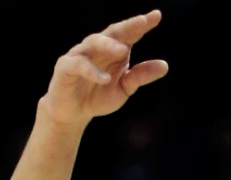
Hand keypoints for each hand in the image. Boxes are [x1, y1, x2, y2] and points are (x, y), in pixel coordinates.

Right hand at [40, 10, 168, 125]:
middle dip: (127, 26)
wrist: (73, 112)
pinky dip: (92, 71)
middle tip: (142, 21)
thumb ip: (140, 76)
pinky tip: (105, 79)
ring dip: (108, 44)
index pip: (129, 34)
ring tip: (123, 50)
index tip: (156, 16)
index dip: (141, 25)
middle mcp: (97, 48)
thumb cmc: (98, 96)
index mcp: (114, 50)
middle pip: (113, 32)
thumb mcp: (124, 89)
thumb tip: (164, 65)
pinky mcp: (65, 67)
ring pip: (93, 42)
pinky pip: (79, 65)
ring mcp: (80, 55)